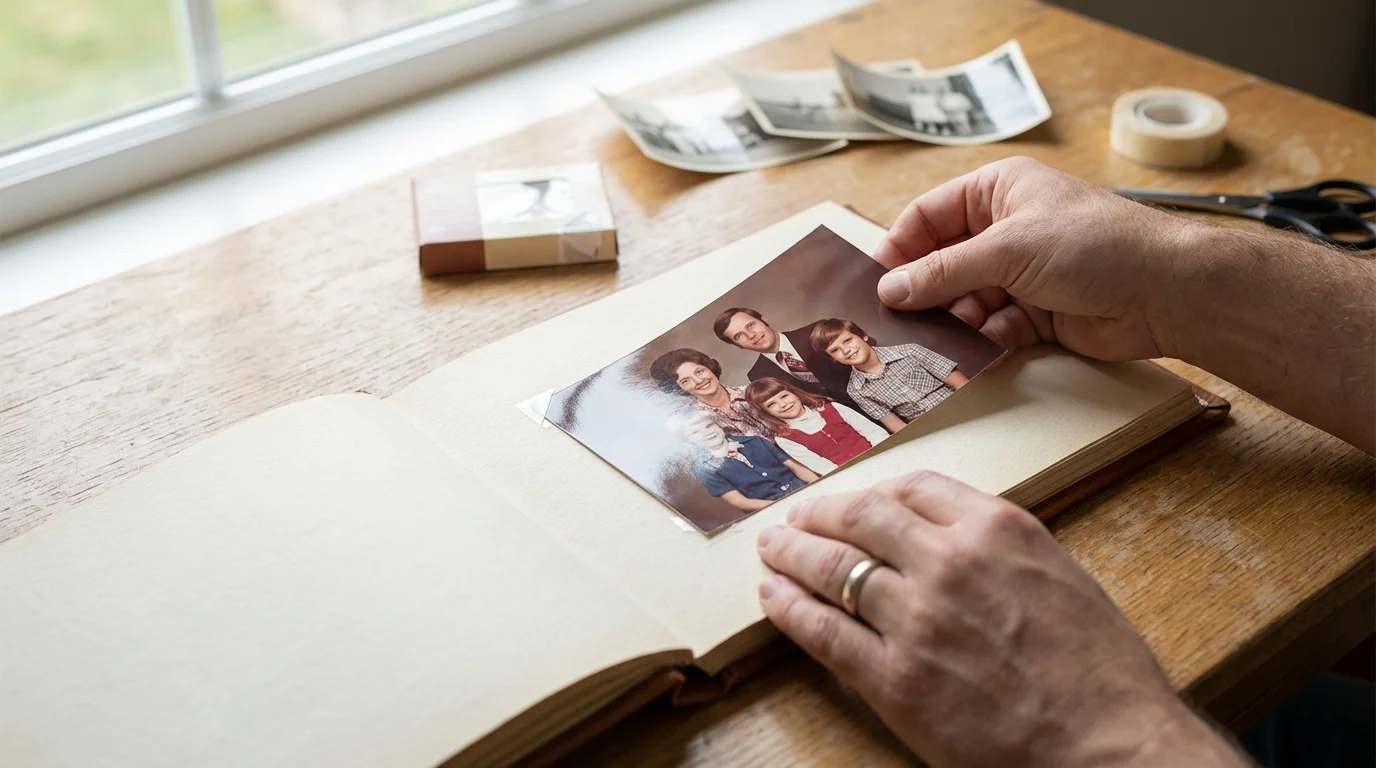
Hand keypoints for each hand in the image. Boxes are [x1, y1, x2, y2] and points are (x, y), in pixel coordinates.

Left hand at [756, 470, 1248, 767]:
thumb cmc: (1099, 672)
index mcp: (998, 529)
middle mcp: (950, 562)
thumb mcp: (1060, 577)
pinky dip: (790, 609)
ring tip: (772, 548)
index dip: (874, 490)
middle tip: (797, 516)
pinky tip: (774, 597)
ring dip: (792, 553)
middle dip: (820, 513)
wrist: (1112, 747)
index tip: (856, 499)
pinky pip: (823, 632)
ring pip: (832, 568)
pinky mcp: (894, 678)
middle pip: (862, 517)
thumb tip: (948, 536)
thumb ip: (999, 549)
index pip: (914, 487)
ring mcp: (917, 619)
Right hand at [873, 157, 1192, 360]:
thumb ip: (944, 271)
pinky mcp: (1036, 314)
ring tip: (936, 343)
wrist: (1165, 291)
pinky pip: (992, 329)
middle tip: (897, 323)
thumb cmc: (1093, 245)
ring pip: (964, 301)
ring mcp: (1021, 273)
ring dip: (952, 322)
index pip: (928, 216)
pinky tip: (974, 354)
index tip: (876, 284)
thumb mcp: (1008, 249)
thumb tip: (889, 289)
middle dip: (924, 293)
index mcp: (997, 191)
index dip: (900, 249)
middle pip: (943, 263)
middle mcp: (1005, 228)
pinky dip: (982, 342)